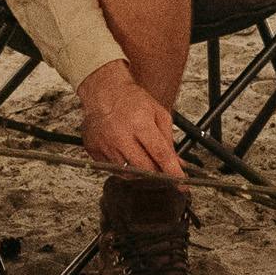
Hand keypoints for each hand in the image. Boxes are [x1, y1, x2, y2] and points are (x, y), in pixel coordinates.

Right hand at [79, 62, 179, 179]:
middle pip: (145, 168)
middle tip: (161, 168)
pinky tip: (125, 153)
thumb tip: (177, 164)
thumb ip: (169, 140)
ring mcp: (105, 145)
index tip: (182, 183)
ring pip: (128, 173)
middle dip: (157, 172)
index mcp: (140, 123)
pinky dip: (123, 167)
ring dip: (139, 170)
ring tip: (140, 155)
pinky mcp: (93, 150)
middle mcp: (120, 136)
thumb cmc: (131, 100)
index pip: (160, 154)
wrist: (103, 91)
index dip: (172, 171)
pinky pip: (113, 170)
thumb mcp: (158, 113)